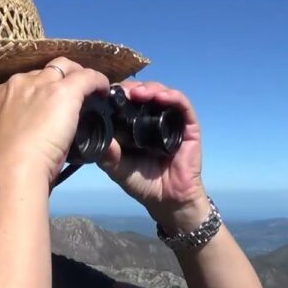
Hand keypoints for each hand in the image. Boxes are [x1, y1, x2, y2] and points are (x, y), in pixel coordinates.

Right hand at [0, 57, 109, 182]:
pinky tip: (104, 91)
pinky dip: (98, 82)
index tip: (49, 104)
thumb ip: (19, 131)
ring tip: (89, 92)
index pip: (25, 83)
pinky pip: (87, 77)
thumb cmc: (6, 165)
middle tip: (72, 95)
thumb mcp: (8, 140)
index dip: (40, 91)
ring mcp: (41, 85)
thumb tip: (34, 139)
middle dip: (59, 79)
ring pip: (65, 67)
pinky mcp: (64, 91)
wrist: (12, 169)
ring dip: (77, 77)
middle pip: (45, 71)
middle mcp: (18, 83)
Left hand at [97, 81, 208, 232]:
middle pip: (145, 93)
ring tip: (138, 92)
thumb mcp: (118, 169)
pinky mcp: (189, 127)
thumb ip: (107, 155)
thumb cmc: (143, 183)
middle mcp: (154, 120)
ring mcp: (173, 122)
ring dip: (151, 88)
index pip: (128, 102)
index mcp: (136, 126)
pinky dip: (172, 97)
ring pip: (163, 94)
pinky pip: (183, 106)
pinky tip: (161, 96)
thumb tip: (98, 138)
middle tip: (121, 91)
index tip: (106, 93)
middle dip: (133, 88)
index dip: (119, 94)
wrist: (168, 200)